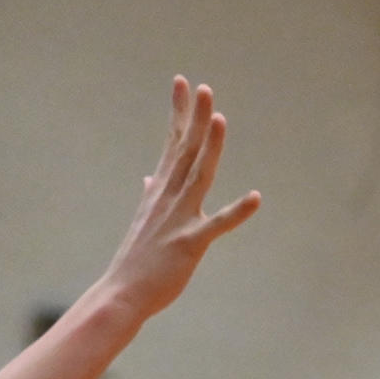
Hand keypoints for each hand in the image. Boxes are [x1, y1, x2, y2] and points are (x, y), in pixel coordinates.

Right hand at [90, 78, 262, 320]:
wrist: (122, 295)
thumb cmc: (136, 261)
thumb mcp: (144, 221)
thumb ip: (150, 196)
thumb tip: (148, 177)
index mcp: (160, 191)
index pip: (171, 143)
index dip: (179, 112)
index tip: (182, 83)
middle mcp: (168, 198)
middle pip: (185, 150)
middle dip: (194, 117)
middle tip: (204, 87)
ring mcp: (178, 219)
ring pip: (199, 175)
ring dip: (211, 147)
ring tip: (220, 119)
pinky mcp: (190, 243)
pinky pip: (218, 225)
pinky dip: (237, 211)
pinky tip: (257, 197)